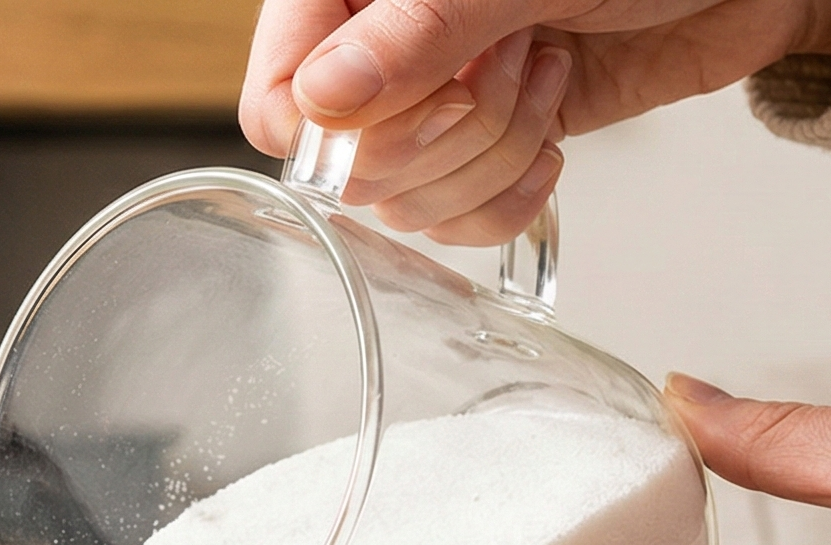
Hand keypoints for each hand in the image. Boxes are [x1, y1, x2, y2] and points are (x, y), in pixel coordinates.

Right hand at [239, 0, 830, 241]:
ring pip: (407, 205)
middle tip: (511, 60)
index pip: (277, 98)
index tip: (410, 100)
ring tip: (546, 73)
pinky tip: (553, 137)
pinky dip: (510, 200)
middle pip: (350, 167)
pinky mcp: (487, 153)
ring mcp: (435, 107)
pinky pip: (458, 225)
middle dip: (446, 133)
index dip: (330, 132)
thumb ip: (418, 33)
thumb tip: (322, 100)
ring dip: (493, 157)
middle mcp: (385, 52)